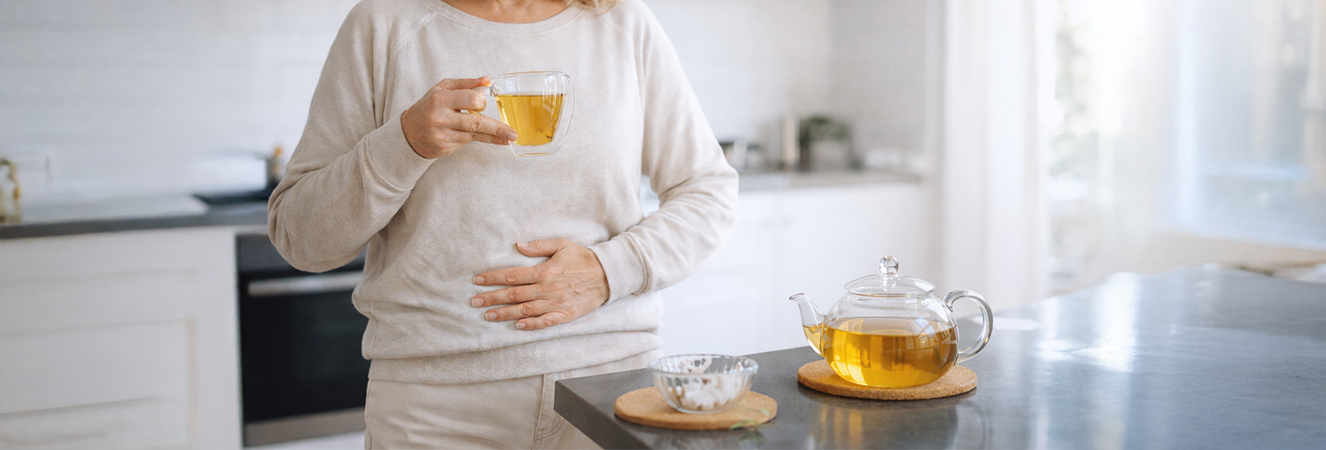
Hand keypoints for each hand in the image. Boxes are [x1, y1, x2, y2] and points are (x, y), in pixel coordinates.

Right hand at [400, 76, 518, 158]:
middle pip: (475, 122)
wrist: (407, 133)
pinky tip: (495, 141)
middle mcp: (440, 118)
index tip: (483, 104)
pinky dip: (482, 141)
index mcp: (440, 99)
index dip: (481, 102)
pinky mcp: (444, 147)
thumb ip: (465, 84)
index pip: (469, 99)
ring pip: (474, 136)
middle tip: (512, 133)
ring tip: (509, 138)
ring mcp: (442, 135)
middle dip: (496, 128)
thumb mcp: (442, 89)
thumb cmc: (428, 107)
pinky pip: (467, 143)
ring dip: (494, 137)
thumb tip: (488, 80)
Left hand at [471, 239, 609, 329]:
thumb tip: (517, 245)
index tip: (477, 280)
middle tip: (474, 302)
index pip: (512, 275)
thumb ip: (539, 246)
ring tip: (488, 316)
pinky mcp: (565, 314)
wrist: (608, 274)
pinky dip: (531, 325)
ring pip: (525, 310)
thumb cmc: (583, 257)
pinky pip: (545, 322)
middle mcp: (547, 289)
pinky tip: (517, 326)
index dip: (493, 278)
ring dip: (505, 313)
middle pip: (513, 294)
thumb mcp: (562, 244)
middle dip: (492, 298)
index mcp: (544, 271)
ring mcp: (556, 303)